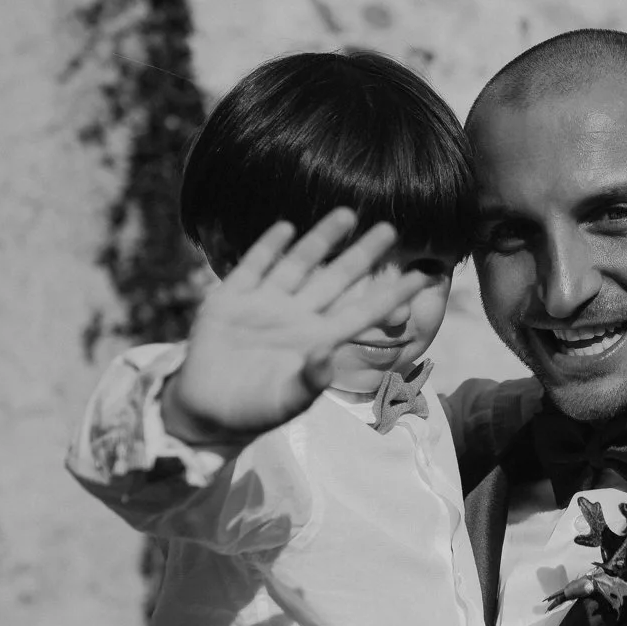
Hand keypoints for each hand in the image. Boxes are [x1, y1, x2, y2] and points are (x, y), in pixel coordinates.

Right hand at [163, 209, 428, 439]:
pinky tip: (286, 227)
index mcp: (318, 340)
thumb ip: (309, 381)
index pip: (364, 311)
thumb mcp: (285, 402)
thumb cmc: (253, 411)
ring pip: (300, 264)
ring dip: (321, 239)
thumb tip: (328, 354)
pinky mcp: (231, 298)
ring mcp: (265, 304)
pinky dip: (268, 246)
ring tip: (346, 214)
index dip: (392, 293)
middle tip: (389, 227)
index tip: (421, 275)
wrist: (205, 411)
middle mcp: (297, 316)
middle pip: (337, 278)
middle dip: (362, 254)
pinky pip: (254, 266)